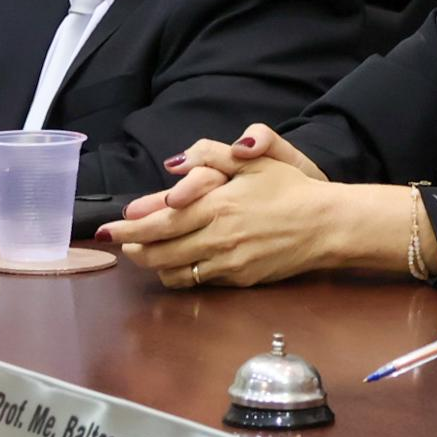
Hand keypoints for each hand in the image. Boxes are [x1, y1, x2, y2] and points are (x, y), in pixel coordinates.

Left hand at [99, 127, 343, 287]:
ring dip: (153, 263)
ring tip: (142, 254)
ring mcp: (228, 262)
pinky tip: (175, 265)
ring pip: (174, 270)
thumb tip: (174, 164)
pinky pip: (198, 280)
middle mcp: (217, 237)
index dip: (129, 227)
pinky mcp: (240, 279)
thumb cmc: (292, 189)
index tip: (110, 227)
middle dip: (133, 247)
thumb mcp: (255, 161)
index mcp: (217, 206)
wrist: (326, 225)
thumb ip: (212, 155)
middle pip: (159, 250)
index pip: (159, 222)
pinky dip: (179, 274)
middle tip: (119, 243)